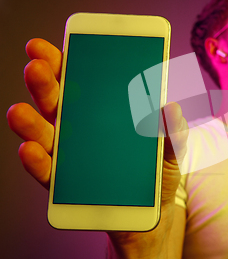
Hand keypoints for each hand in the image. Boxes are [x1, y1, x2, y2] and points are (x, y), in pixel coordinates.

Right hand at [6, 37, 186, 213]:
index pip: (79, 81)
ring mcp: (70, 156)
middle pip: (56, 101)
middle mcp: (80, 129)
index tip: (48, 46)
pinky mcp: (66, 185)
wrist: (152, 212)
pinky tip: (31, 150)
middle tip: (37, 67)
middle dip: (44, 82)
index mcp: (102, 111)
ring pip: (43, 134)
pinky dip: (37, 162)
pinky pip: (47, 173)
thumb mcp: (173, 147)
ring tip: (22, 111)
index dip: (62, 62)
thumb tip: (171, 107)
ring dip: (30, 121)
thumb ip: (174, 129)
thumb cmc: (158, 170)